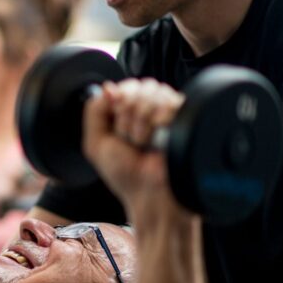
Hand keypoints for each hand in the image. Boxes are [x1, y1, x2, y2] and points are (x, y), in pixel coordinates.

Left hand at [82, 78, 183, 211]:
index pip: (124, 86)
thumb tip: (108, 87)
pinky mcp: (187, 118)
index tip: (117, 128)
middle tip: (131, 141)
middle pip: (138, 87)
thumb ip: (94, 111)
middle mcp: (152, 109)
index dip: (117, 105)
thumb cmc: (126, 174)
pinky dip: (158, 123)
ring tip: (144, 145)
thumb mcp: (96, 143)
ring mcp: (171, 112)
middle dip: (126, 118)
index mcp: (131, 112)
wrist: (150, 196)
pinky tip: (158, 141)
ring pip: (152, 93)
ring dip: (140, 124)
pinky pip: (169, 102)